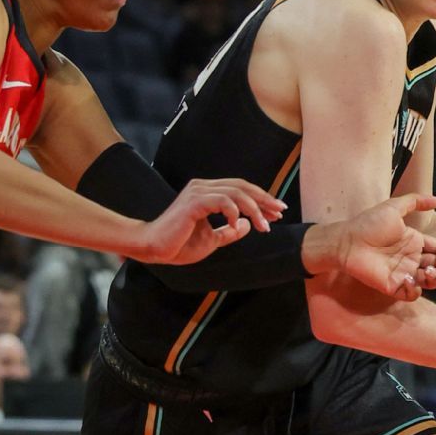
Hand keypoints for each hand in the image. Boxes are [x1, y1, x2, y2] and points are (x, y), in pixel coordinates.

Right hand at [141, 178, 284, 264]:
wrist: (155, 248)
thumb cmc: (179, 244)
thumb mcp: (212, 240)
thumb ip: (229, 232)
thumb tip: (247, 225)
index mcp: (207, 193)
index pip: (240, 189)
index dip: (261, 199)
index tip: (277, 212)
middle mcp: (203, 187)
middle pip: (242, 186)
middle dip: (264, 199)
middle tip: (280, 212)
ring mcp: (198, 192)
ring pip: (235, 192)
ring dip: (254, 209)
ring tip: (264, 226)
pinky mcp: (193, 202)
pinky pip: (222, 201)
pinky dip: (234, 212)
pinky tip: (236, 224)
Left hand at [337, 194, 435, 300]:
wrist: (346, 240)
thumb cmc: (367, 223)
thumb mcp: (393, 208)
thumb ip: (414, 202)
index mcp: (413, 242)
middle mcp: (411, 258)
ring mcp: (403, 273)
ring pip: (429, 281)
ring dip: (435, 277)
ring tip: (428, 269)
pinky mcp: (393, 286)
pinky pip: (411, 293)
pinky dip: (415, 289)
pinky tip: (411, 279)